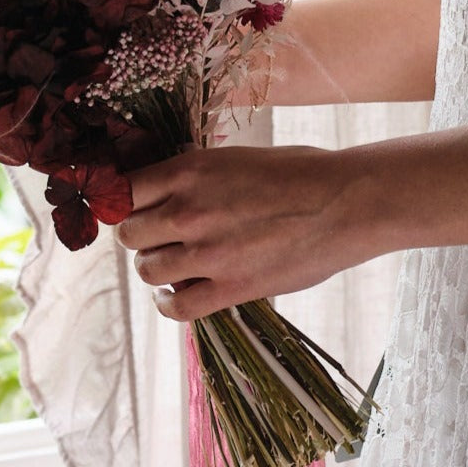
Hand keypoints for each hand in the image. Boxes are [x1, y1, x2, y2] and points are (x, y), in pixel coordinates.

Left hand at [115, 142, 390, 321]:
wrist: (345, 202)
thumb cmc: (297, 172)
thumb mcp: (233, 158)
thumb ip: (194, 177)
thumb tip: (163, 193)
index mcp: (188, 170)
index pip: (122, 192)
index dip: (122, 203)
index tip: (130, 210)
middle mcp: (188, 210)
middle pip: (128, 234)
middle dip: (139, 236)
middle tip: (156, 237)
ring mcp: (208, 252)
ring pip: (146, 270)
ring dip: (154, 268)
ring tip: (170, 265)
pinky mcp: (231, 288)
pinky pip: (177, 308)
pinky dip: (168, 304)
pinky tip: (174, 296)